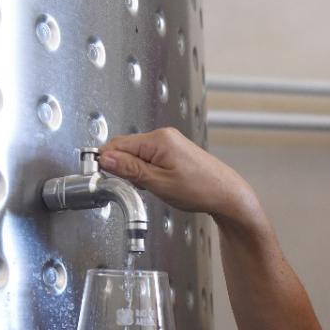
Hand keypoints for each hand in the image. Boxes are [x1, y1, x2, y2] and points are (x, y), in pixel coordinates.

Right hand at [98, 128, 258, 223]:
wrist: (226, 194)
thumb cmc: (200, 189)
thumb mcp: (158, 183)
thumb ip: (129, 169)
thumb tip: (106, 158)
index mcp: (158, 140)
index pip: (118, 144)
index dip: (107, 161)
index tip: (103, 176)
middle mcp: (163, 136)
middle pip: (126, 147)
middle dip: (122, 167)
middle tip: (132, 186)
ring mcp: (170, 142)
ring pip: (137, 154)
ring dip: (135, 171)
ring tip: (151, 187)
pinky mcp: (174, 151)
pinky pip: (149, 157)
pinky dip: (147, 171)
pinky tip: (157, 184)